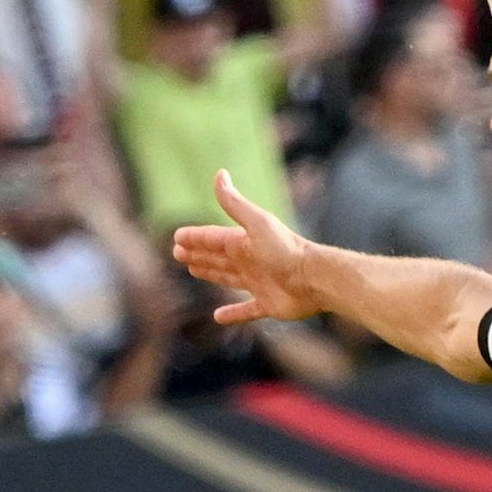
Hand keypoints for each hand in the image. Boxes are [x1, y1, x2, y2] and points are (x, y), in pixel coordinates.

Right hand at [172, 171, 319, 323]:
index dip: (195, 237)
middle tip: (177, 253)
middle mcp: (251, 261)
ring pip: (228, 277)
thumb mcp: (257, 224)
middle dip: (198, 253)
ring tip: (194, 270)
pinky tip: (218, 316)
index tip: (176, 236)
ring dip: (211, 273)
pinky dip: (233, 313)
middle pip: (218, 256)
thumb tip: (220, 174)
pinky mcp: (268, 304)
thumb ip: (235, 204)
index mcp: (245, 242)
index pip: (214, 238)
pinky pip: (246, 310)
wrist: (314, 278)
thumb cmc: (285, 250)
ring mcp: (260, 282)